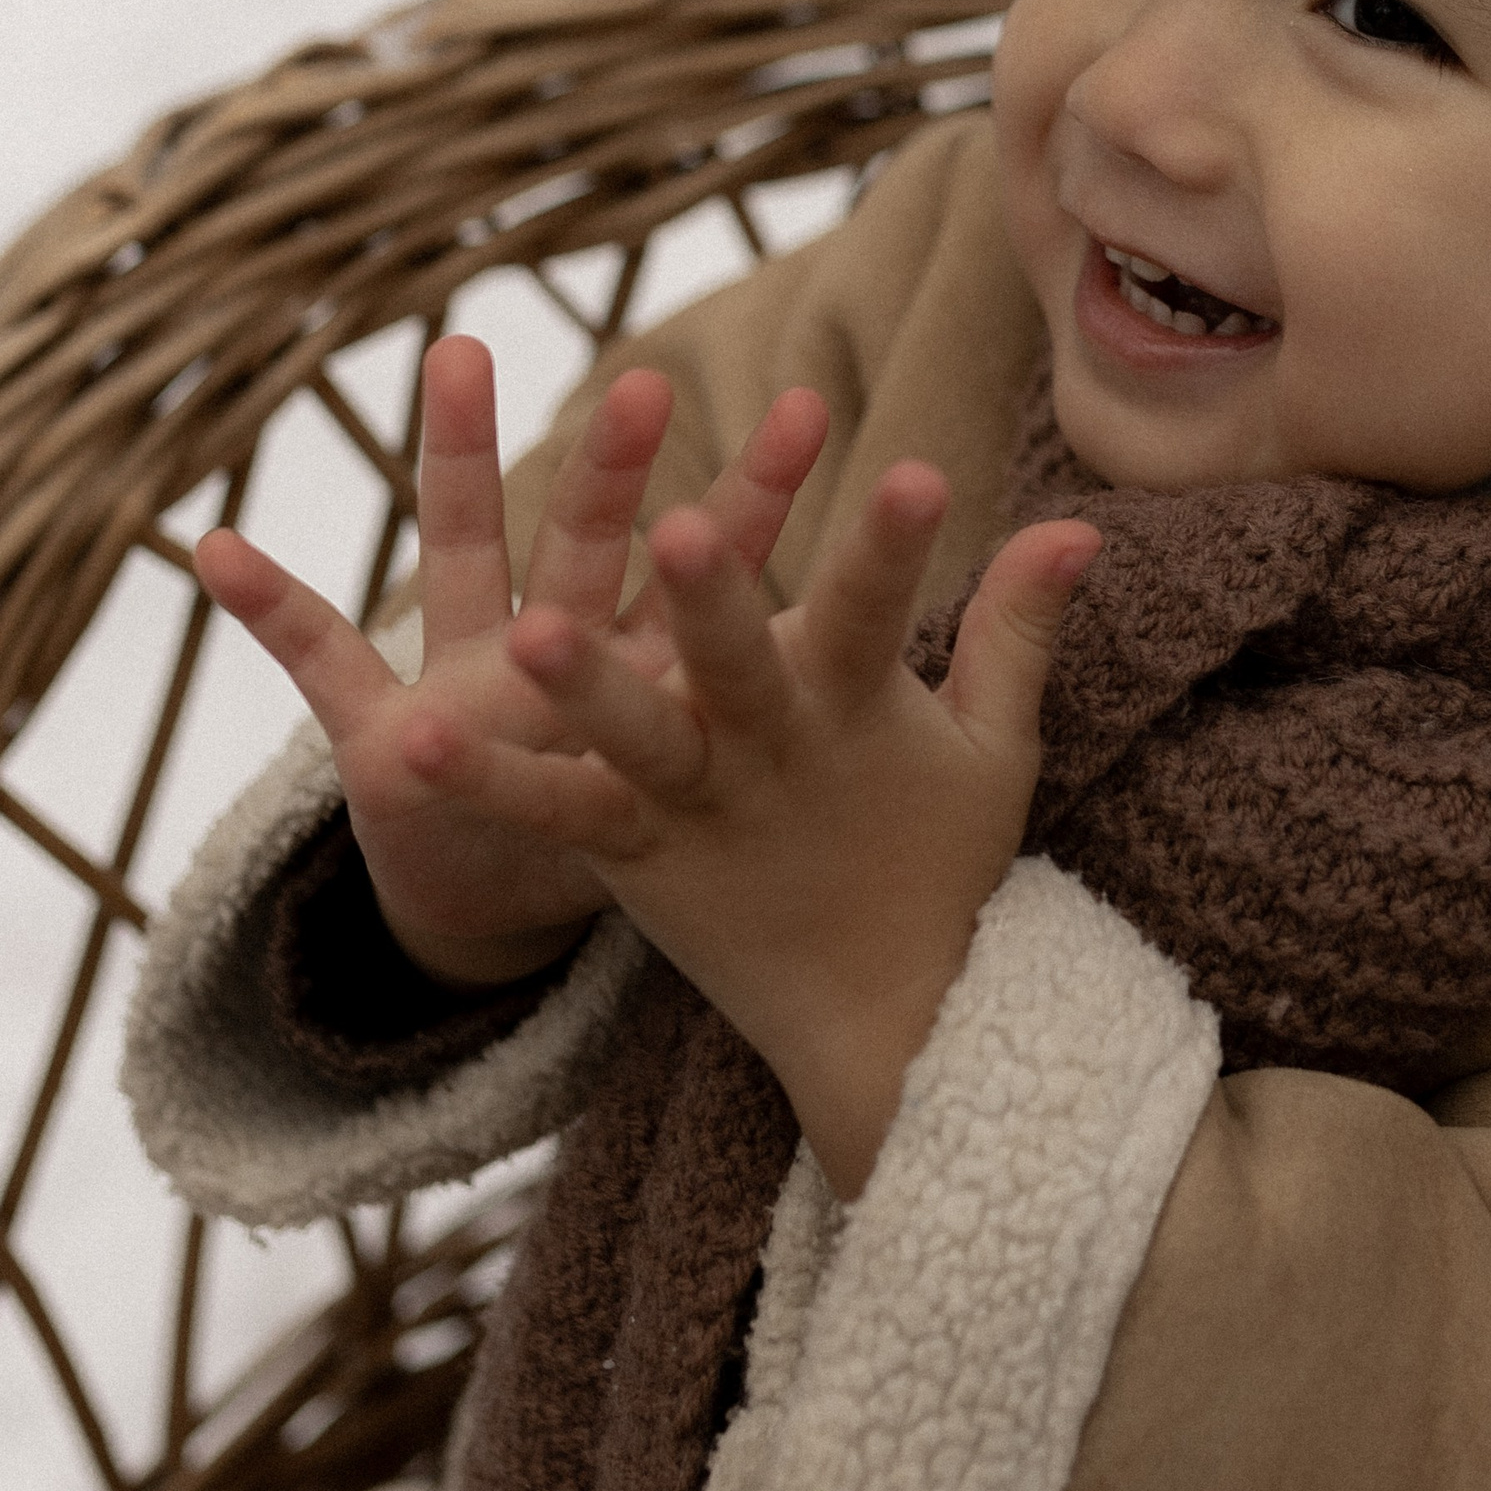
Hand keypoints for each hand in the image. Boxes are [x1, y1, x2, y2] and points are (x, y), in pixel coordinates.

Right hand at [194, 335, 825, 989]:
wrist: (506, 898)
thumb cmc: (641, 827)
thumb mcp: (723, 769)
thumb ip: (834, 686)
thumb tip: (1001, 615)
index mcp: (649, 668)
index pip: (711, 567)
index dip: (757, 500)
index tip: (813, 407)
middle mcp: (558, 649)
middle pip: (591, 543)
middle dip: (615, 466)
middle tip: (649, 378)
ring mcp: (465, 678)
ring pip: (464, 553)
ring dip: (463, 459)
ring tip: (463, 353)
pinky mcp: (384, 736)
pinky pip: (320, 662)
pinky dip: (267, 608)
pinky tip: (215, 544)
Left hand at [403, 461, 1099, 1193]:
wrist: (886, 1020)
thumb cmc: (939, 860)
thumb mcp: (993, 745)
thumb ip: (1017, 627)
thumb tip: (1081, 525)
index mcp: (857, 711)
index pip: (881, 616)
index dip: (896, 550)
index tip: (918, 471)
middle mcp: (771, 755)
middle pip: (743, 669)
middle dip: (718, 597)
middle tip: (688, 522)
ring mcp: (697, 808)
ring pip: (638, 742)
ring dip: (585, 687)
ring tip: (530, 632)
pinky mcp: (635, 857)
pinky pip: (556, 817)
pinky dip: (491, 785)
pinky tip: (409, 742)